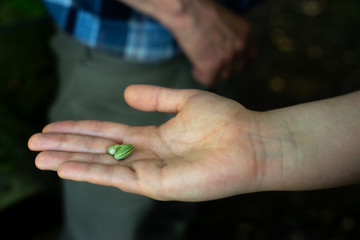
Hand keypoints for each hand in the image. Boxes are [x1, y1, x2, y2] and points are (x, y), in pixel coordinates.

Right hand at [28, 85, 269, 200]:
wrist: (250, 141)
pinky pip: (118, 177)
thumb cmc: (225, 121)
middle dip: (65, 147)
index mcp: (153, 137)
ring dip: (69, 161)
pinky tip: (66, 167)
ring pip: (101, 165)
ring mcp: (150, 171)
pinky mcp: (157, 183)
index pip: (107, 134)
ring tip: (40, 158)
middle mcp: (147, 156)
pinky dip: (91, 172)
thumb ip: (155, 98)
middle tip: (34, 145)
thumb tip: (125, 93)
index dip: (79, 130)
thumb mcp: (185, 101)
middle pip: (98, 151)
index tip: (52, 127)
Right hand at [118, 0, 255, 85]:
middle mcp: (240, 48)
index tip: (227, 59)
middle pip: (236, 69)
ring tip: (201, 62)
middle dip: (224, 66)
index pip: (249, 57)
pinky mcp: (212, 67)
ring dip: (213, 71)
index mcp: (246, 34)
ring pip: (224, 76)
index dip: (237, 59)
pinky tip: (195, 67)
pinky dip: (201, 75)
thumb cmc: (201, 10)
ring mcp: (227, 59)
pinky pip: (209, 81)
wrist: (188, 11)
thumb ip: (231, 35)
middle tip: (211, 60)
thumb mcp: (226, 19)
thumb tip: (225, 45)